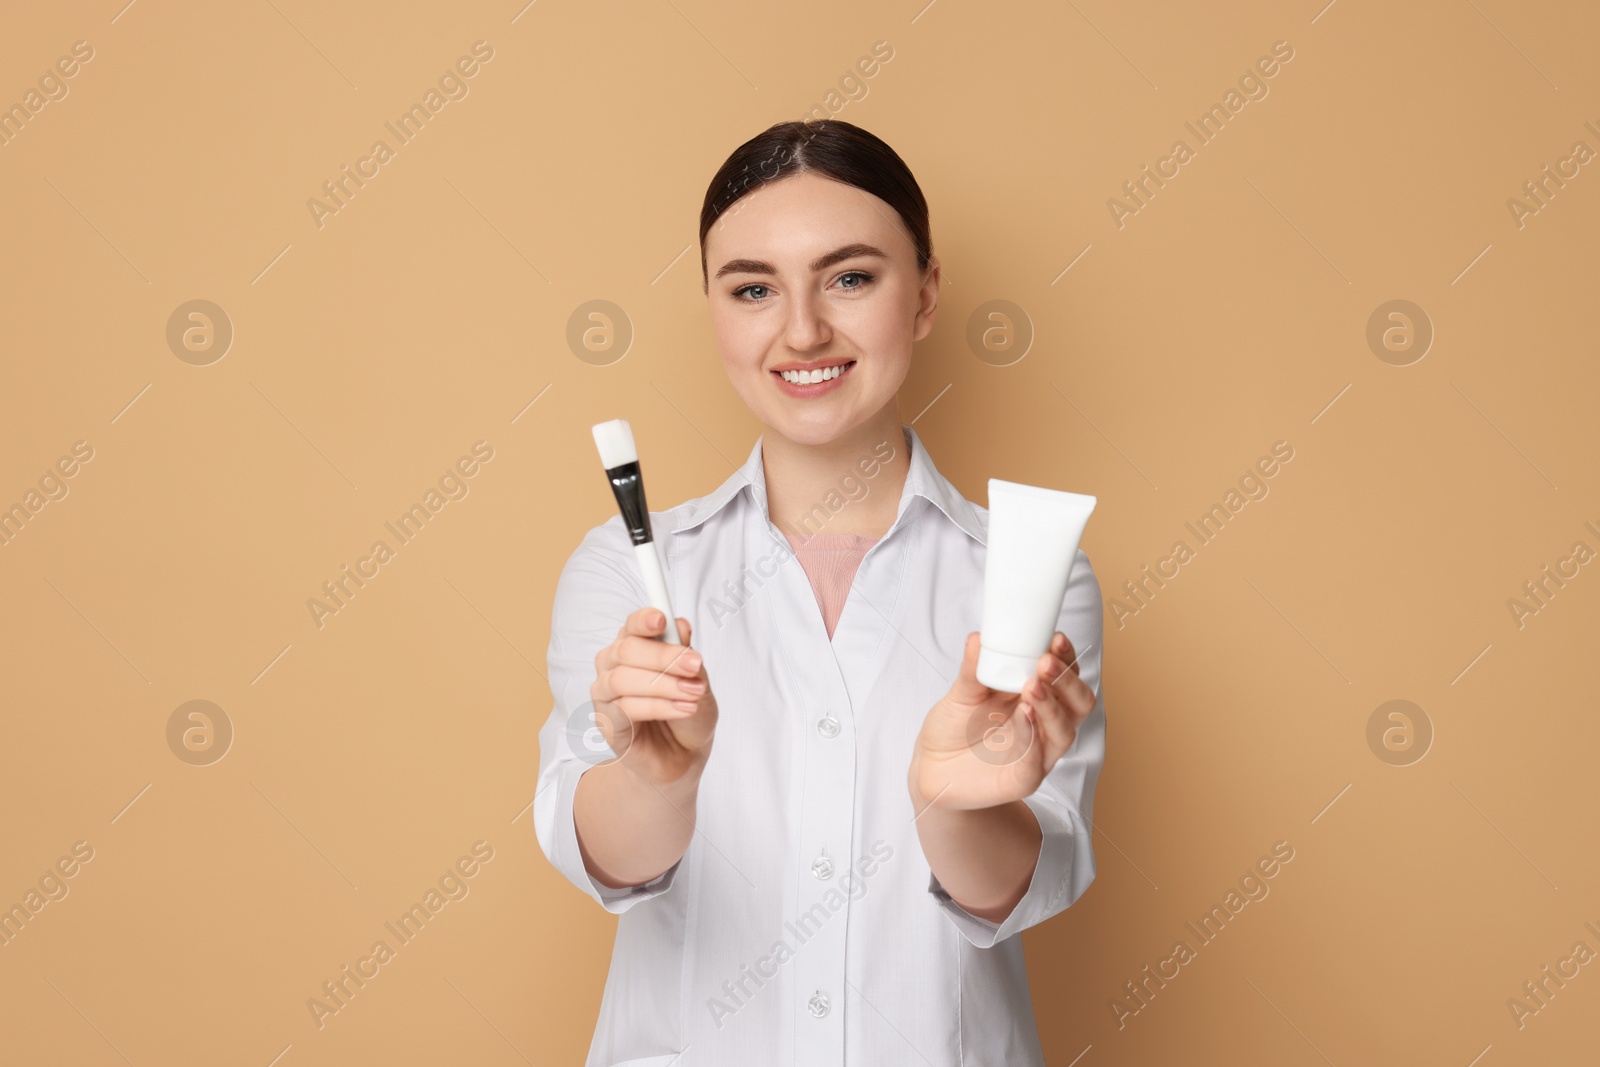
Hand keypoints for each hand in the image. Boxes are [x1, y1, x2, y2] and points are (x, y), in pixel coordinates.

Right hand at [589, 607, 718, 785]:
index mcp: (634, 646)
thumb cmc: (688, 712)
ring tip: (694, 694)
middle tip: (695, 665)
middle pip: (627, 650)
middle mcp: (613, 665)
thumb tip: (680, 625)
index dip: (643, 620)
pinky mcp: (605, 722)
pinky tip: (682, 709)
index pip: (632, 625)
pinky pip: (626, 708)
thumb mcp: (697, 680)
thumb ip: (686, 655)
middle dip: (664, 657)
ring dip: (665, 685)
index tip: (662, 619)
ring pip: (624, 679)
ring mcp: (605, 694)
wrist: (685, 755)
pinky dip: (659, 707)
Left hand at [908, 631, 1095, 811]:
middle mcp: (1045, 724)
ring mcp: (1038, 753)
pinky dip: (1032, 738)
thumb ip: (973, 668)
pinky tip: (1023, 717)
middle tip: (1044, 664)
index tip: (1056, 639)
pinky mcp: (1022, 779)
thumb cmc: (956, 727)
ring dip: (1051, 707)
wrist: (933, 767)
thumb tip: (976, 638)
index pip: (1067, 675)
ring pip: (1063, 732)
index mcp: (1037, 697)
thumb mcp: (962, 692)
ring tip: (1031, 686)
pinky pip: (1036, 762)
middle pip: (1078, 703)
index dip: (1067, 657)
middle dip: (1066, 680)